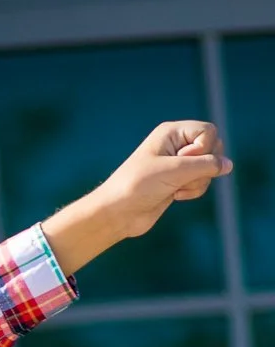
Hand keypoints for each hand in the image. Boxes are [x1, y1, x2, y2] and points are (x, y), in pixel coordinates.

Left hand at [43, 121, 231, 274]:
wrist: (117, 214)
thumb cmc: (138, 186)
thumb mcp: (175, 171)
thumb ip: (206, 165)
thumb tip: (228, 165)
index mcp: (172, 132)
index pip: (209, 131)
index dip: (203, 149)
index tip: (182, 161)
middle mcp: (176, 145)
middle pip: (213, 149)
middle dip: (203, 167)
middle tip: (179, 177)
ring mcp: (178, 164)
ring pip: (208, 169)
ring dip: (196, 183)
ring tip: (174, 189)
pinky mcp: (177, 182)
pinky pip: (201, 183)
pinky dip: (192, 191)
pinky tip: (174, 197)